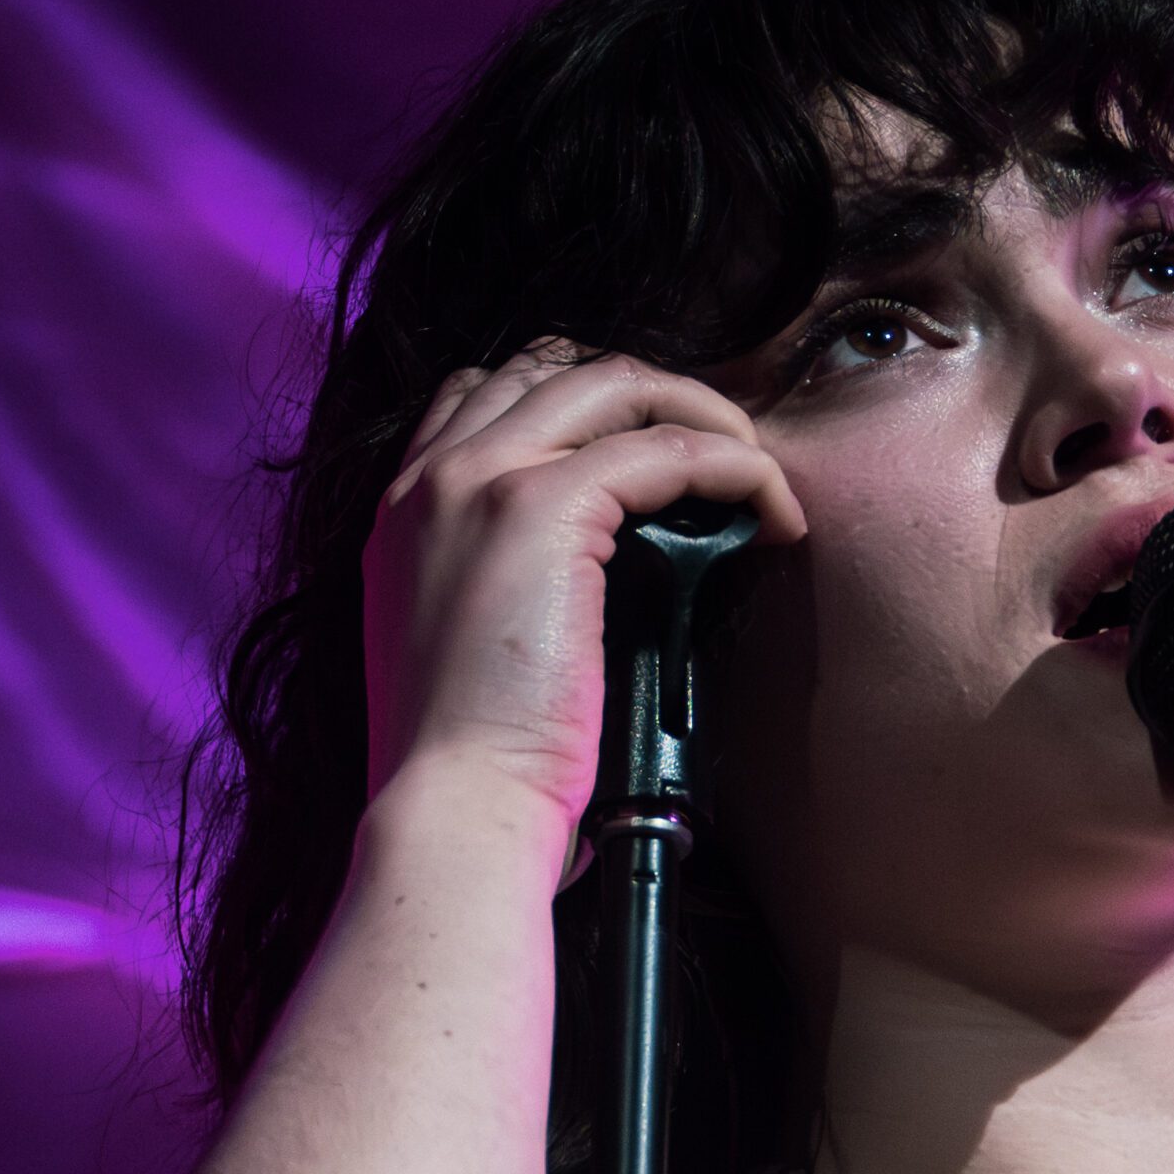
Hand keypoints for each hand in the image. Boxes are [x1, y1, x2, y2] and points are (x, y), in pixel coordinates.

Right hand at [362, 340, 806, 846]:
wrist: (455, 805)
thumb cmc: (476, 758)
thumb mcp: (468, 642)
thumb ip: (506, 581)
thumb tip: (601, 571)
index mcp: (407, 508)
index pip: (491, 392)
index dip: (584, 404)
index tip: (652, 451)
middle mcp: (433, 475)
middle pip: (559, 367)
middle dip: (655, 396)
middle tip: (722, 458)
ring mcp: (483, 480)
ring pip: (615, 384)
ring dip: (703, 415)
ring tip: (755, 473)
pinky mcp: (541, 506)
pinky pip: (665, 447)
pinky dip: (732, 465)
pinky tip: (766, 506)